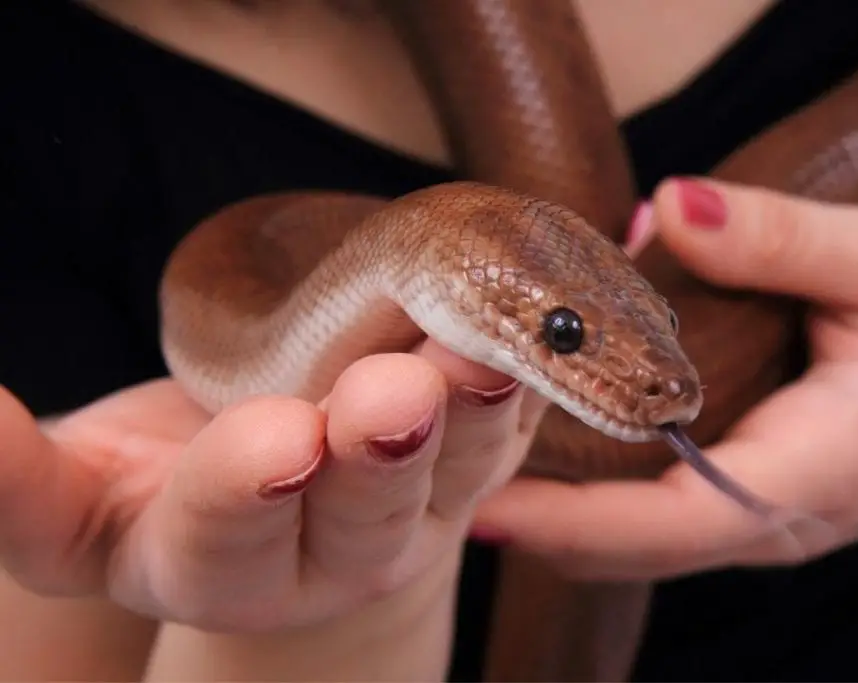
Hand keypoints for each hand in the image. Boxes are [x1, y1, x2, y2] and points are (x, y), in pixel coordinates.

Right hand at [0, 340, 536, 631]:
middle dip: (377, 454)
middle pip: (366, 510)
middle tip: (390, 396)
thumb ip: (20, 480)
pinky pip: (513, 413)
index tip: (270, 442)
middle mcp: (340, 552)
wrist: (282, 472)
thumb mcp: (80, 499)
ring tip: (485, 351)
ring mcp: (425, 506)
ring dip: (475, 404)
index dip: (245, 493)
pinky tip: (537, 321)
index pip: (231, 538)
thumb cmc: (163, 482)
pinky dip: (528, 369)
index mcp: (227, 567)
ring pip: (460, 461)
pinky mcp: (480, 453)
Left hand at [472, 177, 857, 580]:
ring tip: (460, 453)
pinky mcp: (745, 514)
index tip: (482, 496)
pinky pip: (650, 525)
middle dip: (533, 516)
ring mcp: (757, 529)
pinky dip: (584, 502)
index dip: (575, 516)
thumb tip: (669, 207)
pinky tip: (528, 450)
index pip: (679, 515)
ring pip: (633, 547)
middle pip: (633, 547)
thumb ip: (783, 238)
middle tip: (436, 455)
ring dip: (547, 513)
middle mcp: (774, 520)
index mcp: (814, 468)